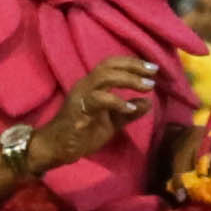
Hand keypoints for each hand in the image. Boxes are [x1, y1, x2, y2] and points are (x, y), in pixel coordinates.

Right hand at [24, 58, 160, 173]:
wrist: (57, 148)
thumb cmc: (82, 134)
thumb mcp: (111, 122)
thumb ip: (128, 112)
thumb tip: (149, 102)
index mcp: (92, 85)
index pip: (112, 64)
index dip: (132, 63)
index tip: (153, 68)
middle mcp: (85, 84)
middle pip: (109, 66)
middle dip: (133, 66)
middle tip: (153, 72)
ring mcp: (81, 96)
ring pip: (104, 77)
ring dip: (128, 79)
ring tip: (147, 87)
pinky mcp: (79, 110)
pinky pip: (98, 100)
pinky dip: (116, 102)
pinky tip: (130, 109)